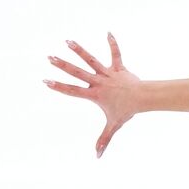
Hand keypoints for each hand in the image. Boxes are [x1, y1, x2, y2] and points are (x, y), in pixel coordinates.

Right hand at [43, 32, 142, 158]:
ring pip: (91, 60)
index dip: (58, 87)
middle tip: (49, 57)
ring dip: (79, 50)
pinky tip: (108, 32)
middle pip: (77, 73)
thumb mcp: (113, 126)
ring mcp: (107, 73)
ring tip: (68, 41)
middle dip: (62, 65)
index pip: (72, 91)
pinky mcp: (118, 67)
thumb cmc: (127, 111)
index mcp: (94, 95)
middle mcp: (98, 82)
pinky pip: (115, 54)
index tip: (46, 81)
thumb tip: (98, 157)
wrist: (143, 98)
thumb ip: (104, 140)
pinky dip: (113, 44)